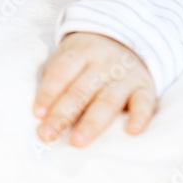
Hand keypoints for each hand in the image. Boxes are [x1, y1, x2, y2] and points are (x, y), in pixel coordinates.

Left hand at [32, 31, 156, 146]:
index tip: (38, 114)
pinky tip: (132, 131)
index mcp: (80, 52)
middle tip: (48, 135)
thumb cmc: (87, 59)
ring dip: (92, 123)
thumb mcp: (70, 57)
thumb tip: (41, 115)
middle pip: (80, 90)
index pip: (62, 72)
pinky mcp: (144, 87)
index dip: (49, 92)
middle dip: (62, 114)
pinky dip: (140, 116)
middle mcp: (103, 63)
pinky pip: (144, 102)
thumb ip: (58, 81)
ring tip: (77, 142)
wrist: (125, 40)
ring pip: (108, 100)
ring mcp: (125, 75)